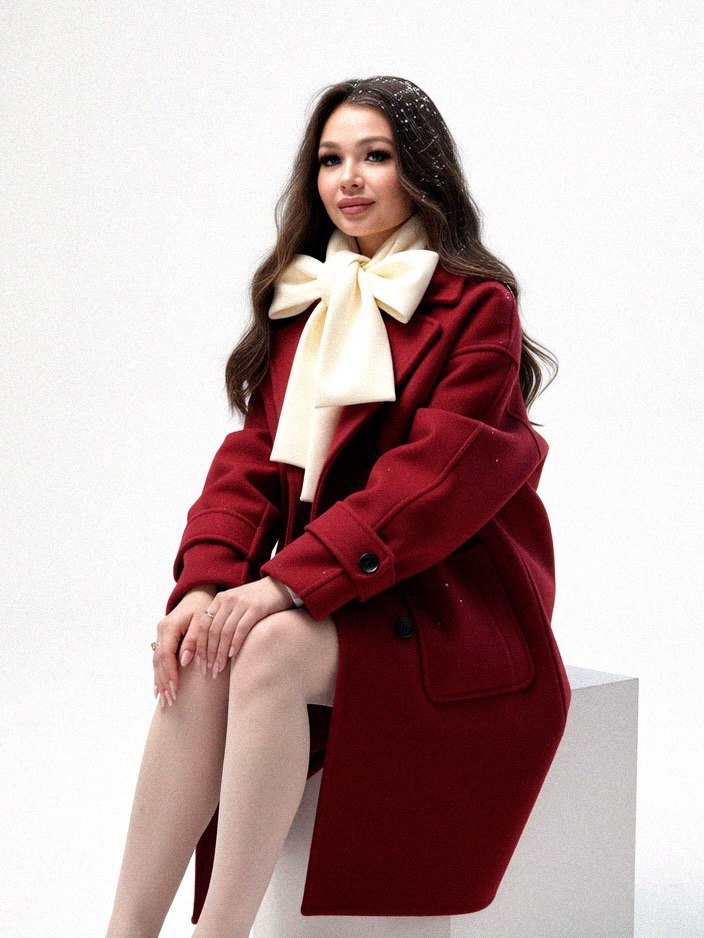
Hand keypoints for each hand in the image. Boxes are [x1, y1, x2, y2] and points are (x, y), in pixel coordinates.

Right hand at [152, 586, 215, 706]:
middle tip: (170, 700)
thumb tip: (184, 661)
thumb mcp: (202, 620)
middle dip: (164, 681)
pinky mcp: (163, 639)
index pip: (166, 654)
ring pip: (156, 662)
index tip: (176, 688)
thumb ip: (194, 639)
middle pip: (158, 660)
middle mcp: (161, 631)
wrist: (197, 594)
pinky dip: (159, 674)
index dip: (170, 672)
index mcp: (170, 626)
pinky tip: (159, 689)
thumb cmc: (203, 607)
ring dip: (160, 681)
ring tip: (164, 700)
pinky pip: (158, 659)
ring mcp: (160, 635)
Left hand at [180, 576, 292, 677]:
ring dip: (220, 653)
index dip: (200, 646)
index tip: (200, 664)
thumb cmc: (257, 600)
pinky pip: (241, 628)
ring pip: (225, 632)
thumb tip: (211, 645)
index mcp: (220, 599)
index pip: (203, 626)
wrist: (280, 585)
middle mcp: (228, 600)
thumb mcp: (236, 604)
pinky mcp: (256, 607)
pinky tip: (232, 654)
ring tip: (219, 668)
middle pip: (212, 631)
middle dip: (209, 654)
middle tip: (210, 671)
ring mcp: (242, 603)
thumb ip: (224, 618)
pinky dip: (235, 643)